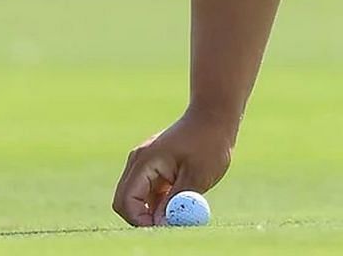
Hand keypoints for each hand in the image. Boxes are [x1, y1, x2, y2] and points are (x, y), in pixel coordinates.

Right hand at [112, 110, 235, 226]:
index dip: (140, 220)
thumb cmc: (209, 142)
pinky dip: (162, 200)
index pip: (126, 200)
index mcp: (144, 162)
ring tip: (184, 202)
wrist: (215, 115)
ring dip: (156, 209)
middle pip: (126, 201)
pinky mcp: (155, 167)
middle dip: (143, 218)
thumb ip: (177, 201)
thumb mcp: (197, 176)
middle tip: (170, 225)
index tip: (163, 227)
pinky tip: (184, 194)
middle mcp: (138, 162)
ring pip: (139, 198)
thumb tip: (161, 224)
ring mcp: (145, 163)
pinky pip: (150, 191)